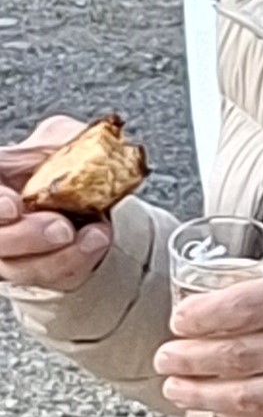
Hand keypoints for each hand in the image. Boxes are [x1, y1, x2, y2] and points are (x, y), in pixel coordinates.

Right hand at [0, 117, 116, 292]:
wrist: (83, 198)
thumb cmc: (60, 164)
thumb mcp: (60, 139)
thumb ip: (65, 139)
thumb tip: (93, 141)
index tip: (13, 206)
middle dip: (26, 236)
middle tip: (62, 227)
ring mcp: (9, 253)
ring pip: (20, 268)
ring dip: (60, 255)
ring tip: (96, 235)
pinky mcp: (37, 273)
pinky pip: (52, 278)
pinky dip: (78, 261)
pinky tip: (98, 240)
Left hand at [152, 233, 262, 416]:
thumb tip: (239, 283)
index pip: (244, 308)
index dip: (200, 318)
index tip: (179, 318)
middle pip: (240, 356)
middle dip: (190, 359)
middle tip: (166, 356)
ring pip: (252, 396)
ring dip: (205, 396)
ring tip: (179, 387)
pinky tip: (223, 410)